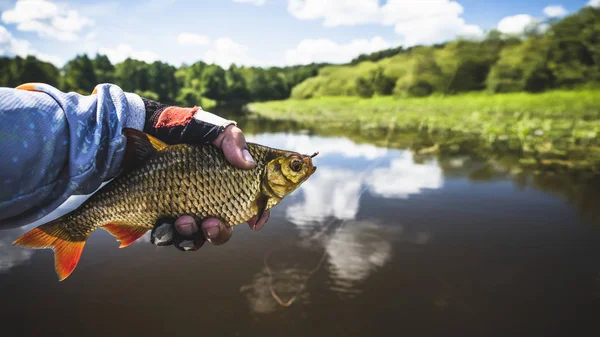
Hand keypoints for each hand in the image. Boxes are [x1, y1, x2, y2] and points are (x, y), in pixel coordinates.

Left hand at [151, 124, 269, 250]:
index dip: (257, 216)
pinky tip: (163, 222)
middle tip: (211, 223)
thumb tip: (248, 163)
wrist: (133, 130)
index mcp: (222, 182)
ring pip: (194, 239)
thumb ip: (230, 139)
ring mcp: (180, 211)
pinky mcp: (156, 217)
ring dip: (192, 236)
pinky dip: (167, 235)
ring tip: (182, 221)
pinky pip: (166, 237)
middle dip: (218, 233)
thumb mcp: (207, 127)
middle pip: (220, 230)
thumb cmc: (176, 127)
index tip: (255, 223)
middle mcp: (204, 200)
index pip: (248, 203)